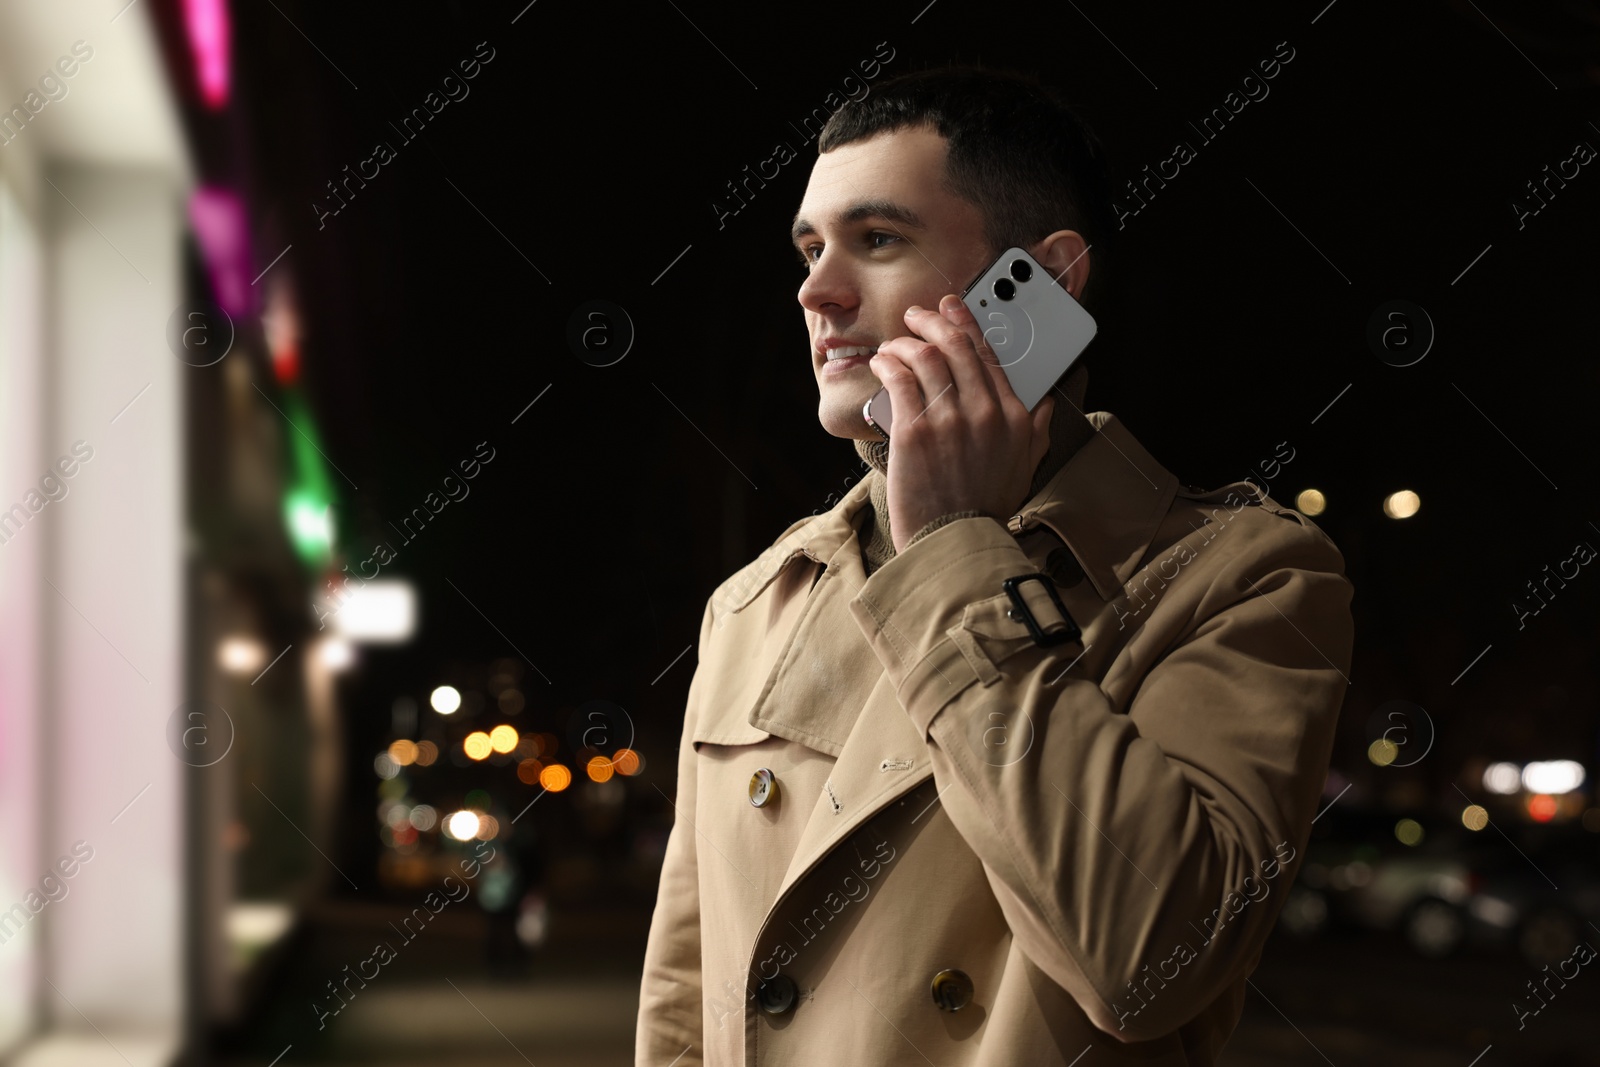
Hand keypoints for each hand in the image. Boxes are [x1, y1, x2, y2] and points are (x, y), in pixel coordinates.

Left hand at [868, 293, 1053, 552]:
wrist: (954, 541)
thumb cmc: (985, 507)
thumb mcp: (1026, 467)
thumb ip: (1038, 429)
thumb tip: (1047, 401)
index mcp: (1015, 416)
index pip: (990, 354)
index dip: (967, 323)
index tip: (952, 306)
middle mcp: (985, 412)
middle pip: (956, 346)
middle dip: (932, 320)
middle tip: (916, 315)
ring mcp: (949, 421)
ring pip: (925, 356)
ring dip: (905, 342)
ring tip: (894, 345)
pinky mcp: (914, 433)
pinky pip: (899, 380)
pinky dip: (889, 364)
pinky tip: (882, 363)